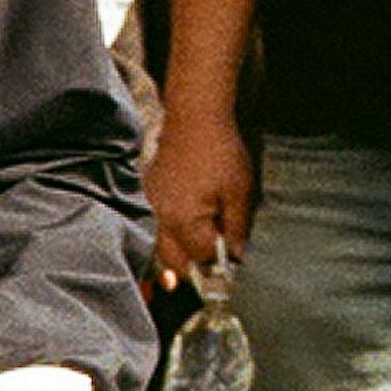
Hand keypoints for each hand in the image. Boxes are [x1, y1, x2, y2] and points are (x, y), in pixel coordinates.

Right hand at [148, 103, 254, 287]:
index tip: (233, 263)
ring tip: (197, 256)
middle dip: (193, 269)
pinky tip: (187, 229)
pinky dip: (170, 234)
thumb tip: (237, 255)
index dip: (220, 261)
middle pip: (173, 259)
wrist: (194, 120)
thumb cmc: (221, 154)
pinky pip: (157, 225)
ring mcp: (153, 206)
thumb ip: (237, 226)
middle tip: (214, 269)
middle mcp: (162, 219)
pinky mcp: (151, 195)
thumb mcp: (239, 191)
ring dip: (178, 255)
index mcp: (184, 221)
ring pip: (161, 245)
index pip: (201, 256)